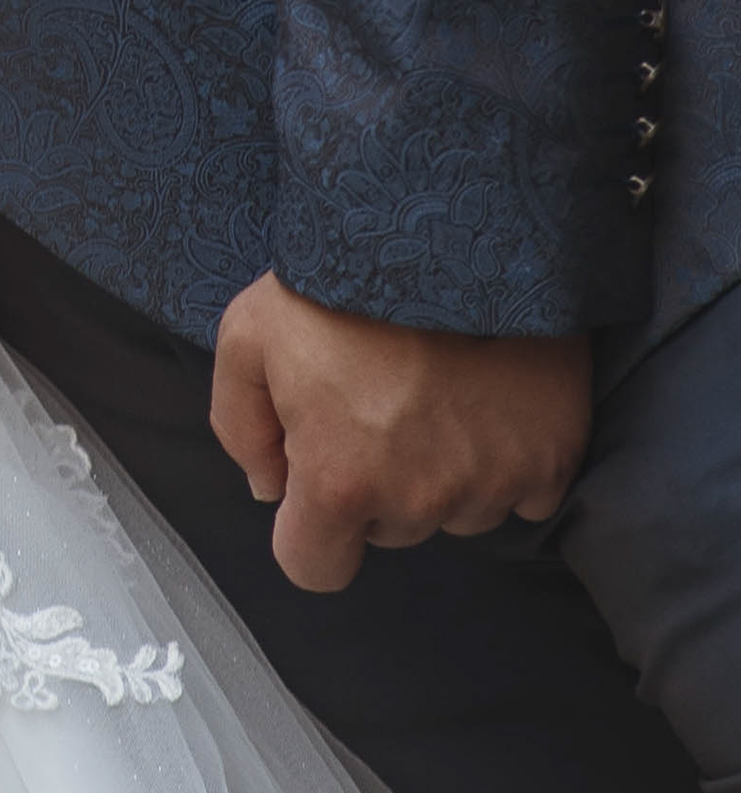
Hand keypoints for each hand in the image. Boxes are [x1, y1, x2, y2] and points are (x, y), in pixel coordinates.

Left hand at [207, 274, 592, 592]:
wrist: (454, 223)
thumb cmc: (341, 279)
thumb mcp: (248, 335)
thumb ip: (240, 426)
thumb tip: (270, 487)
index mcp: (340, 481)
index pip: (314, 568)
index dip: (306, 530)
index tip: (315, 484)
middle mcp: (420, 500)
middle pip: (386, 532)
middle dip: (373, 486)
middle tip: (373, 402)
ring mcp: (493, 482)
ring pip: (452, 513)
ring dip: (439, 472)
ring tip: (430, 389)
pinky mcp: (552, 458)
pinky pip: (520, 491)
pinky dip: (504, 457)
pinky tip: (484, 396)